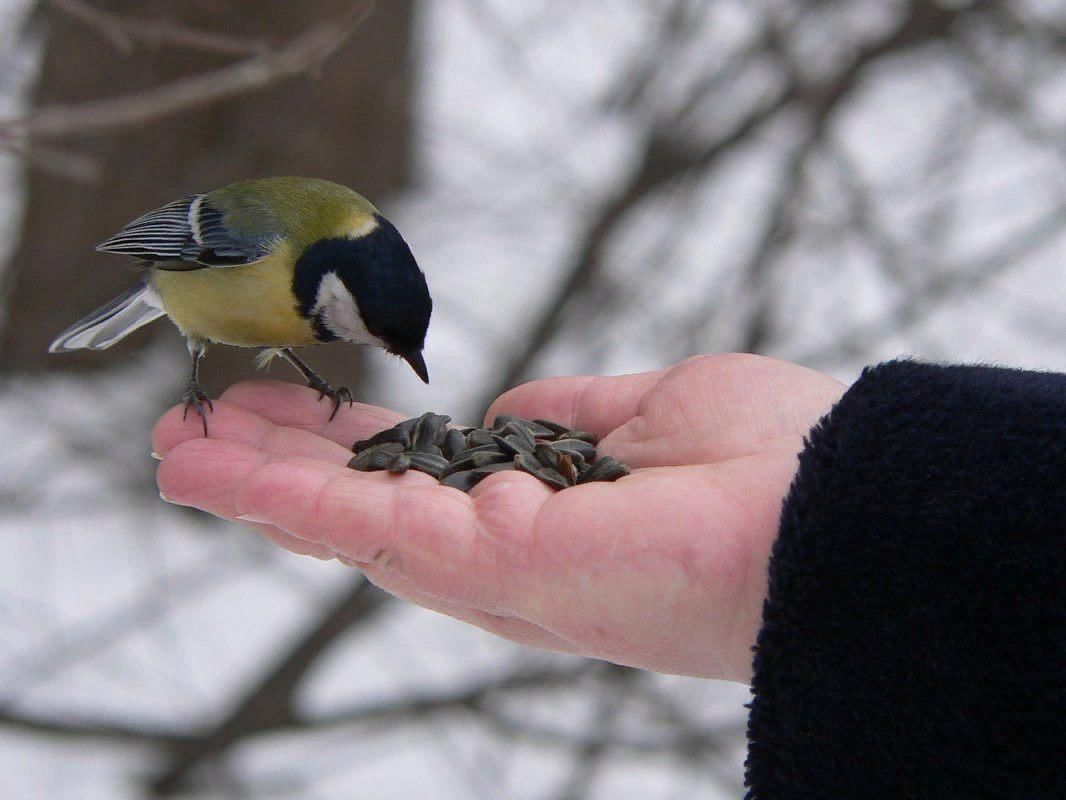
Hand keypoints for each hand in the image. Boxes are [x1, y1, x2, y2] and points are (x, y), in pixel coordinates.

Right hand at [153, 354, 844, 681]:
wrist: (842, 507)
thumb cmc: (774, 459)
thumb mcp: (654, 411)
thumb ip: (569, 416)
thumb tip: (509, 411)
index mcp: (550, 514)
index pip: (422, 482)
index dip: (348, 448)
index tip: (288, 408)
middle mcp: (513, 556)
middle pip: (369, 510)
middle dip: (281, 469)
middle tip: (198, 428)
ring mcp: (501, 570)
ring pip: (349, 526)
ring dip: (261, 483)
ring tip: (180, 445)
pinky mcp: (500, 569)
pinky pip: (369, 530)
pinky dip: (287, 497)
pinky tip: (219, 465)